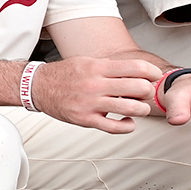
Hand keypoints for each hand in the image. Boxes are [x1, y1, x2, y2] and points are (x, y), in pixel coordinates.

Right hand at [31, 56, 159, 132]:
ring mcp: (90, 103)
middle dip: (148, 91)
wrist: (37, 87)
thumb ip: (112, 67)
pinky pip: (115, 127)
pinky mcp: (85, 119)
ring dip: (142, 109)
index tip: (153, 77)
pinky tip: (127, 121)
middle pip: (140, 87)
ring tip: (137, 108)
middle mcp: (95, 84)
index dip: (153, 73)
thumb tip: (138, 72)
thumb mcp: (88, 62)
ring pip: (132, 108)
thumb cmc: (65, 74)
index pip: (138, 67)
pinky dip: (128, 126)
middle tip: (143, 93)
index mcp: (98, 68)